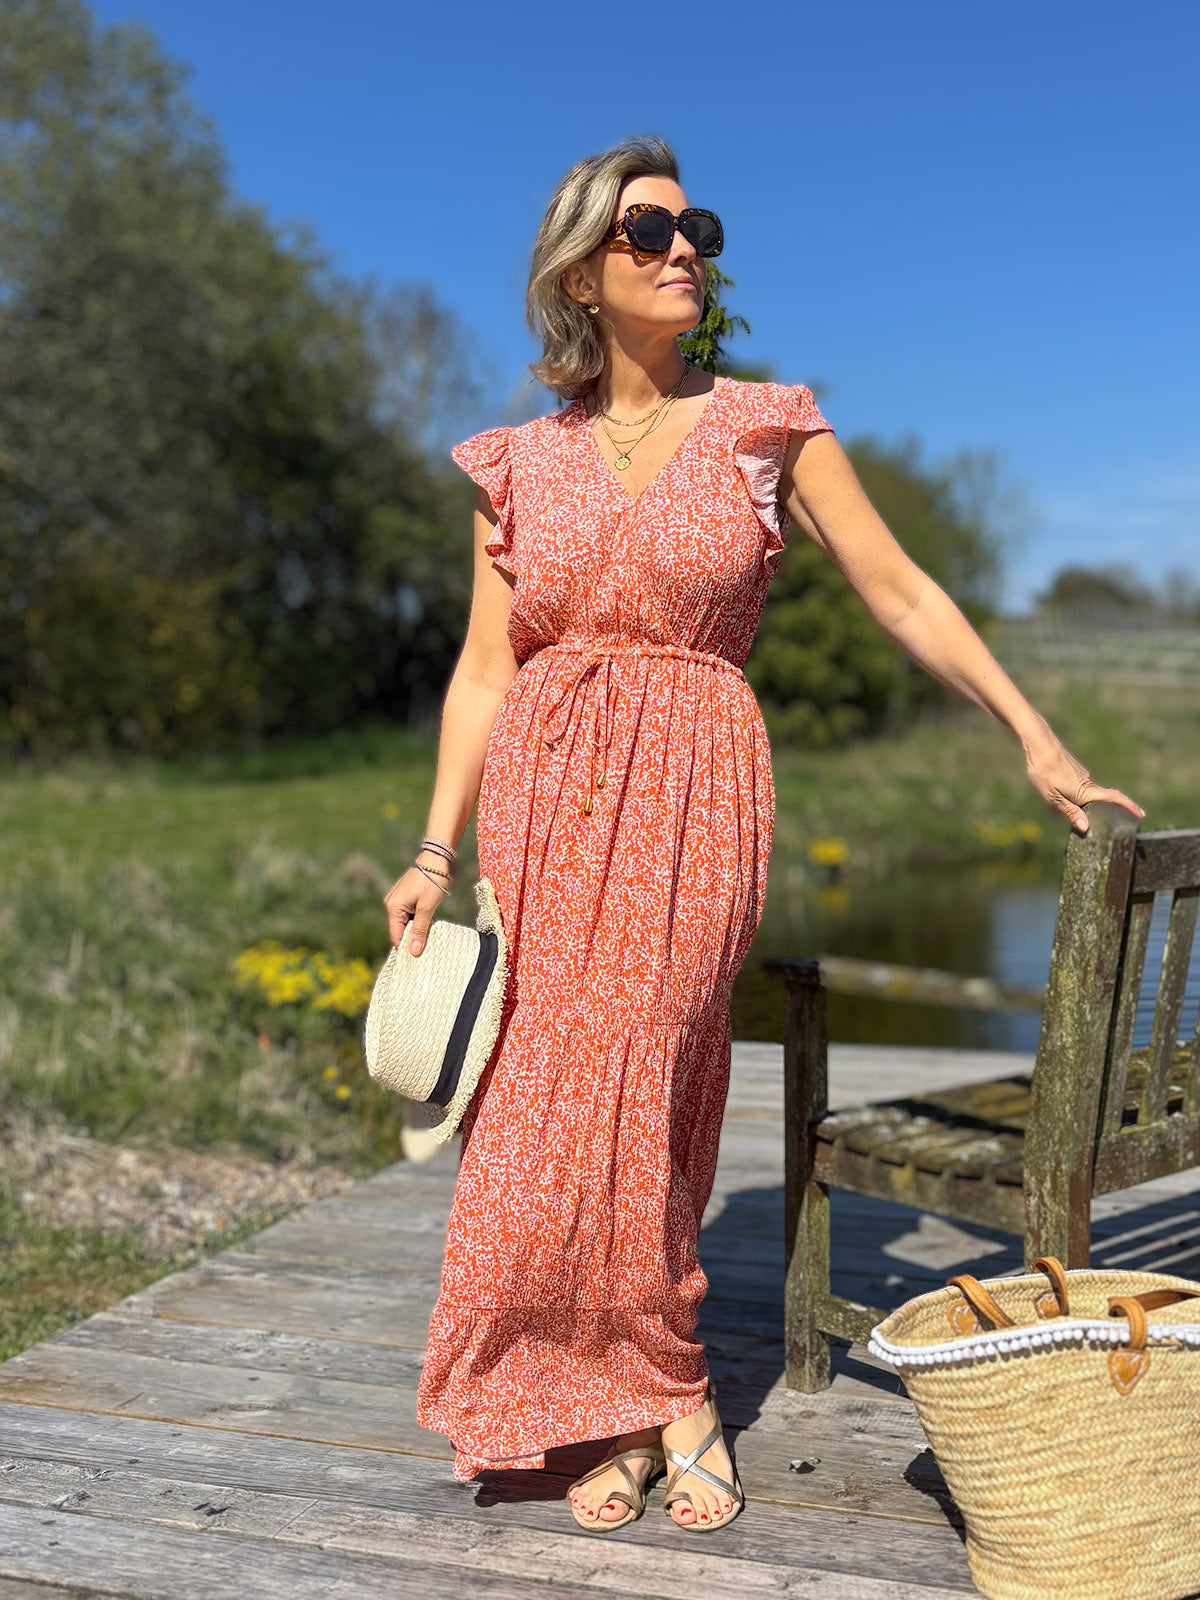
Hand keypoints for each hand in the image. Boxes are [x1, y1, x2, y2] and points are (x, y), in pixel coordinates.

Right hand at [383, 859, 448, 955]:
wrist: (436, 858)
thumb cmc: (432, 881)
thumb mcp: (427, 908)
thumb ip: (420, 930)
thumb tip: (414, 952)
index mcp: (393, 907)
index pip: (396, 936)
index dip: (406, 948)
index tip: (419, 958)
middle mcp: (391, 903)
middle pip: (400, 929)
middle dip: (412, 938)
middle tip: (428, 948)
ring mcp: (397, 898)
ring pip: (405, 922)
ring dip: (416, 928)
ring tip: (430, 935)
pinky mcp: (404, 895)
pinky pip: (408, 913)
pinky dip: (417, 919)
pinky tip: (429, 922)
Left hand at [1023, 732, 1144, 833]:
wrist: (1039, 744)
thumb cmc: (1044, 771)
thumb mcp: (1053, 797)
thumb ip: (1069, 812)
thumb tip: (1086, 827)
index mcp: (1086, 791)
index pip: (1114, 799)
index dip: (1129, 806)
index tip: (1141, 814)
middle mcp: (1087, 782)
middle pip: (1099, 801)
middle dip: (1096, 812)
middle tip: (1089, 823)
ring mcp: (1081, 775)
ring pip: (1083, 795)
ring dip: (1076, 804)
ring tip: (1058, 812)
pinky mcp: (1073, 771)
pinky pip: (1074, 788)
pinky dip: (1069, 795)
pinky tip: (1053, 796)